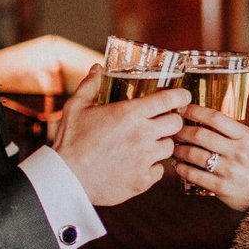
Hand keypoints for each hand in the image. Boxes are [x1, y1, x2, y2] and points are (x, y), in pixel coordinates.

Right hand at [52, 66, 190, 205]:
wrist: (65, 178)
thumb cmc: (70, 141)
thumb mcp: (76, 107)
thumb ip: (90, 85)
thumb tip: (98, 68)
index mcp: (130, 113)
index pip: (170, 99)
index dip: (181, 96)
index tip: (183, 96)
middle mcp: (142, 135)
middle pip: (177, 123)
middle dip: (173, 120)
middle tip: (163, 121)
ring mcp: (144, 159)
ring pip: (169, 147)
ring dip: (161, 143)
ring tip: (148, 143)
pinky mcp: (142, 181)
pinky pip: (159, 171)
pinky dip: (152, 167)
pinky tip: (138, 164)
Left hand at [172, 103, 248, 211]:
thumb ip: (230, 131)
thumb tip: (201, 118)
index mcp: (245, 136)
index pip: (216, 118)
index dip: (195, 111)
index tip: (181, 109)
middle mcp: (238, 151)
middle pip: (201, 135)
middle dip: (181, 131)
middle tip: (172, 130)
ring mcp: (229, 170)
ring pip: (194, 155)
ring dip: (179, 150)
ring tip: (173, 148)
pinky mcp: (222, 187)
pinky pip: (194, 175)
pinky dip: (182, 169)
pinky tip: (178, 165)